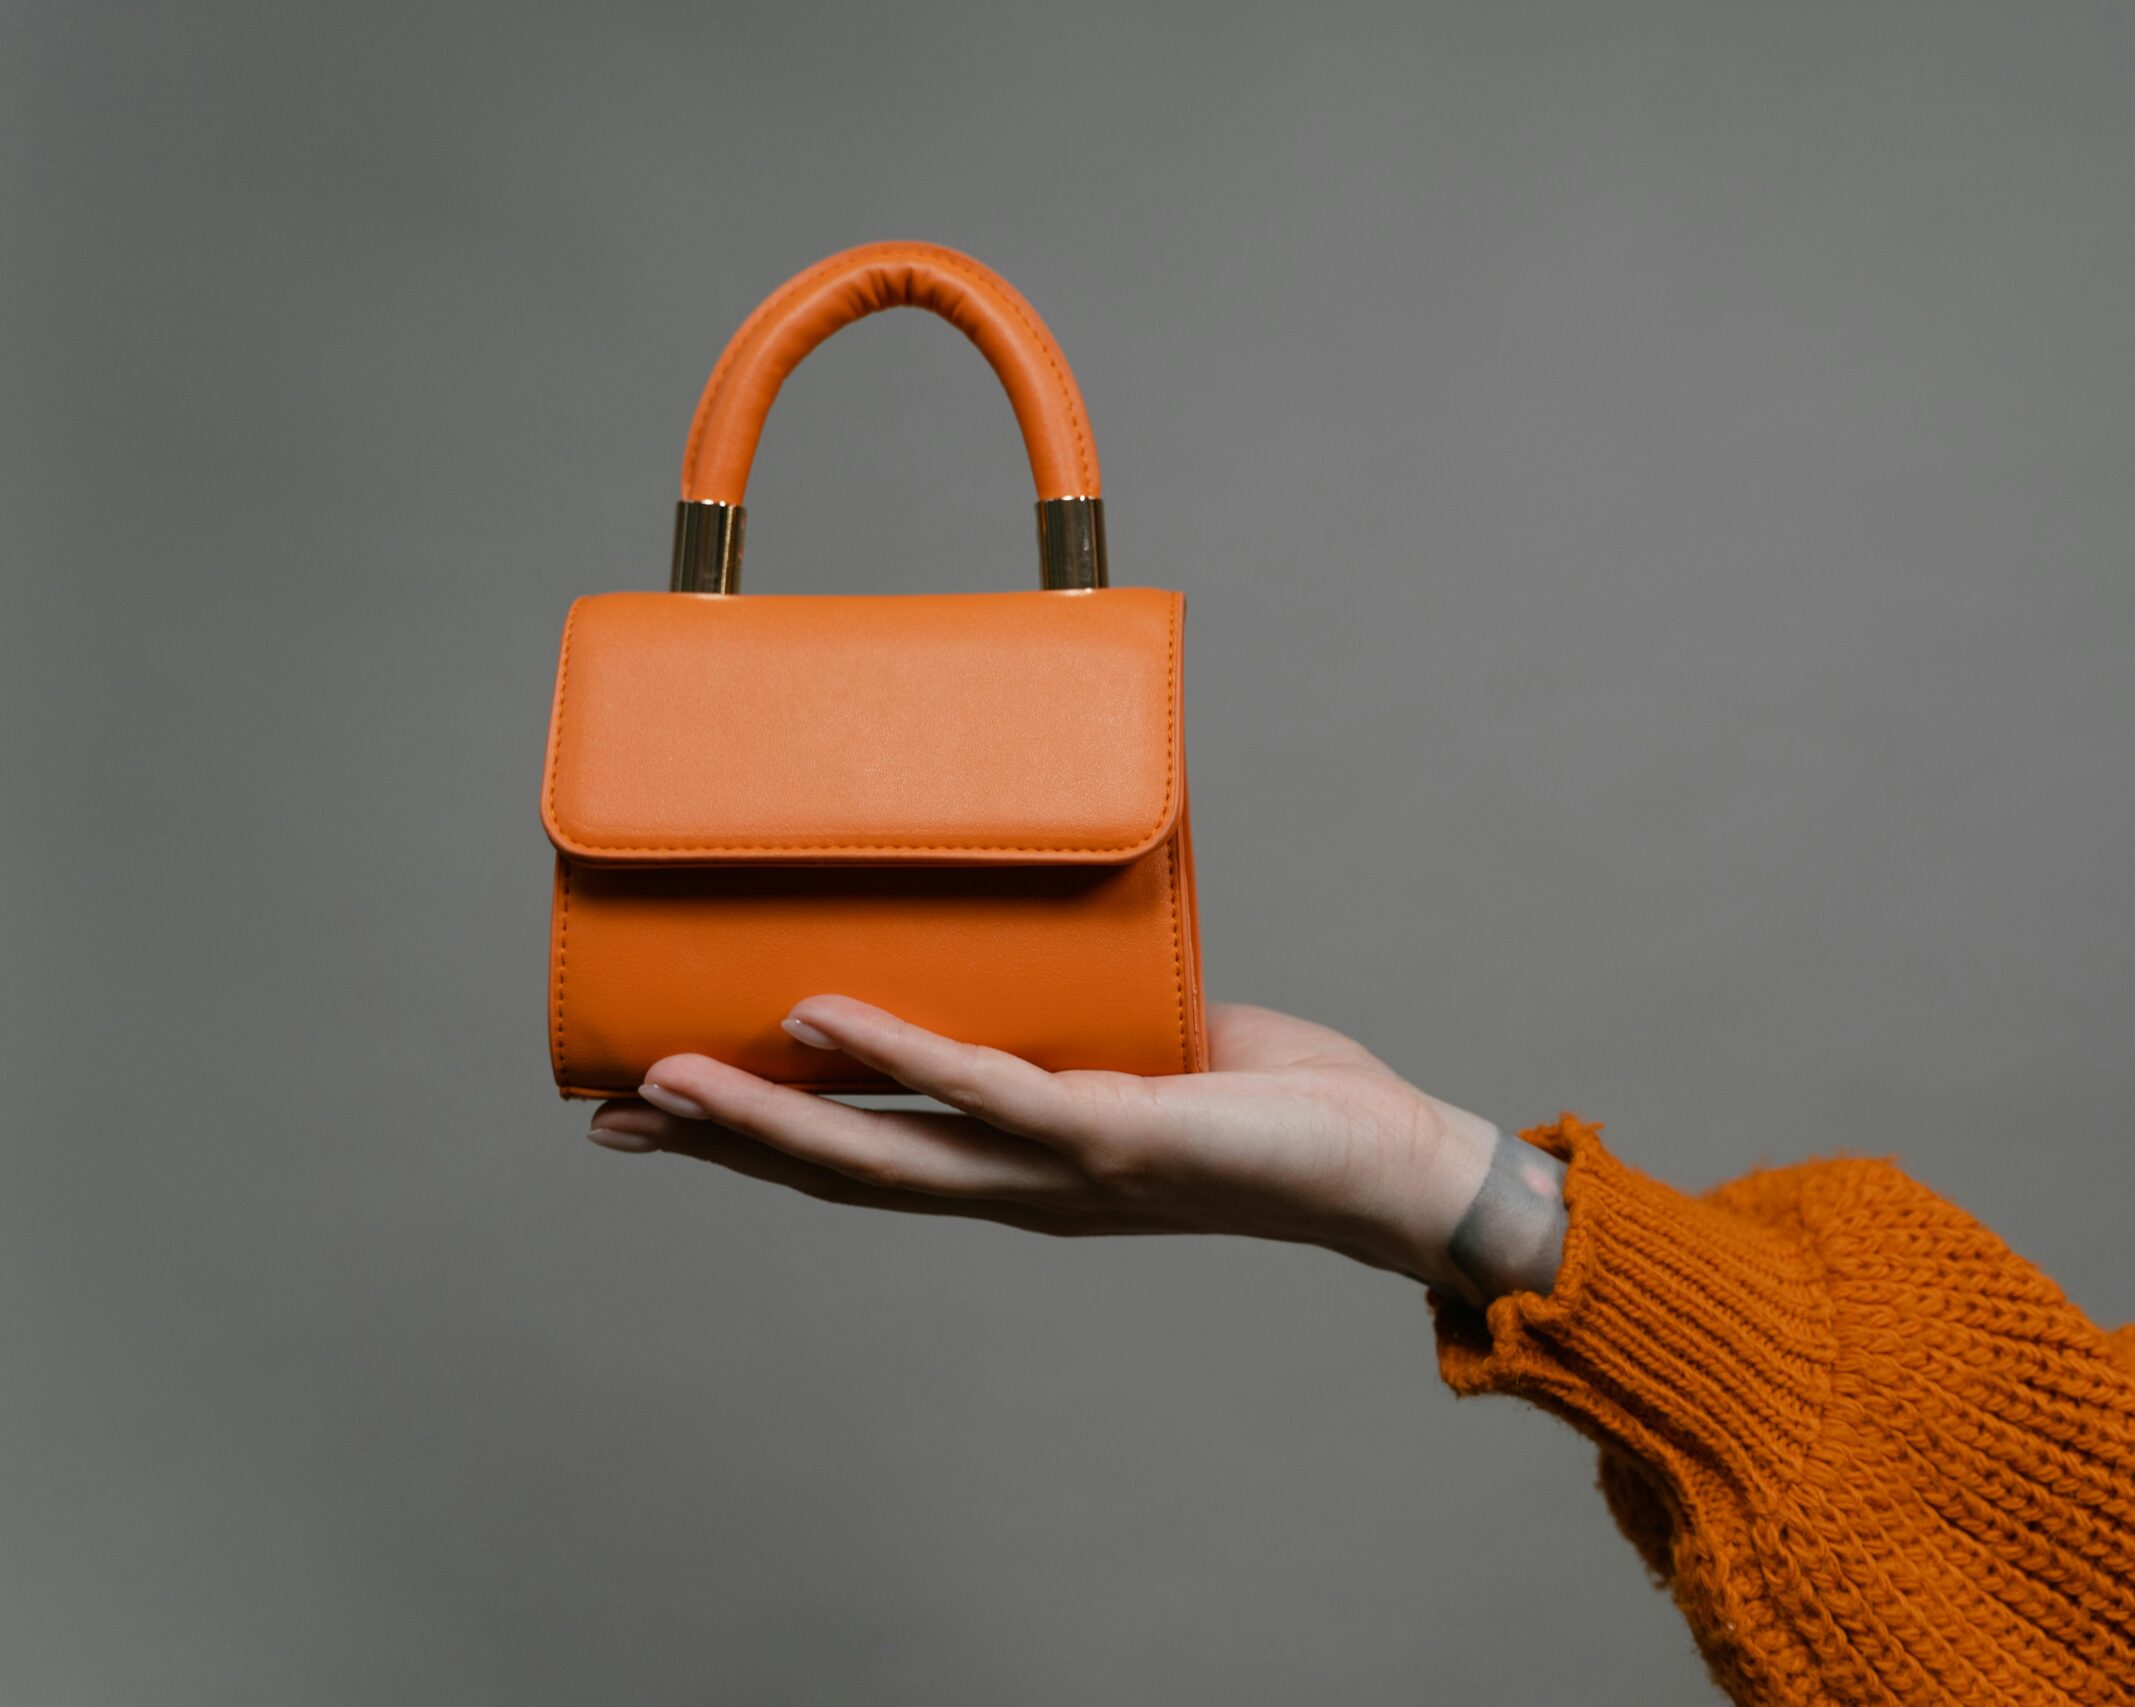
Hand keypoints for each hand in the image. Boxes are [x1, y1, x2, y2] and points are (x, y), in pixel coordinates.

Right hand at [584, 996, 1566, 1304]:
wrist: (1384, 1163)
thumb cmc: (1269, 1103)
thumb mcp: (1138, 1050)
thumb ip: (1066, 1014)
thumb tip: (1017, 924)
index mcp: (1016, 1168)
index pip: (861, 1159)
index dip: (754, 1143)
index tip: (652, 1113)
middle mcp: (1019, 1186)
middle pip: (839, 1172)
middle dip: (720, 1147)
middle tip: (603, 1118)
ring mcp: (1059, 1169)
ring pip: (883, 1150)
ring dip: (766, 1113)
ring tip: (660, 1080)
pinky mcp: (1115, 1135)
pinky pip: (986, 1089)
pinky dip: (897, 1053)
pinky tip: (818, 1015)